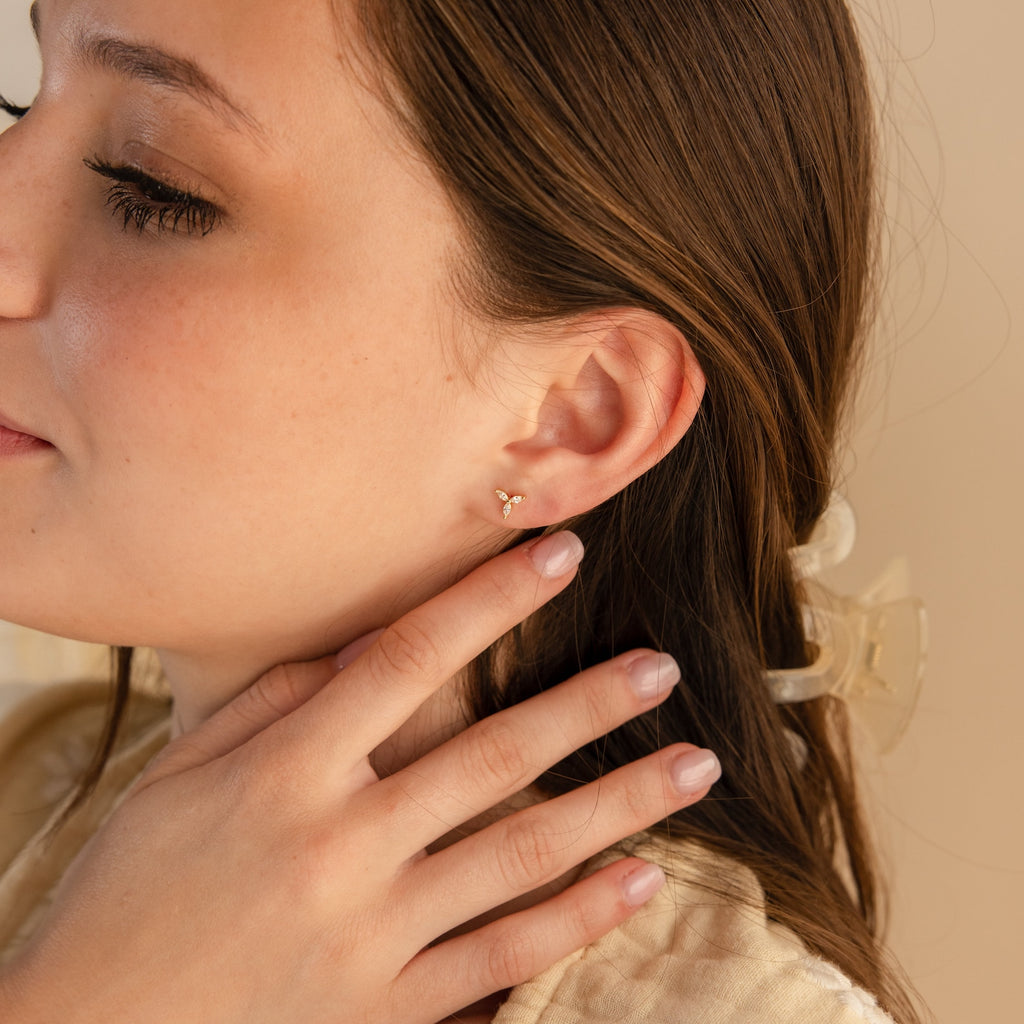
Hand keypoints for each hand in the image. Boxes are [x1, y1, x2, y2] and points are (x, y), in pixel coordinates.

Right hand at [0, 533, 719, 1022]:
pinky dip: (579, 917)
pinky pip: (503, 955)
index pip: (408, 659)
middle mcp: (338, 843)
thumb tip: (355, 650)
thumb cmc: (125, 895)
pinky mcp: (384, 1008)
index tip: (558, 554)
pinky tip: (643, 879)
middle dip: (586, 703)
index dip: (490, 599)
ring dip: (619, 804)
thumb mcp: (176, 780)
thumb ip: (270, 707)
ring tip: (695, 765)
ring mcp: (370, 932)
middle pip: (490, 755)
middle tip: (663, 666)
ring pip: (521, 854)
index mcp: (283, 772)